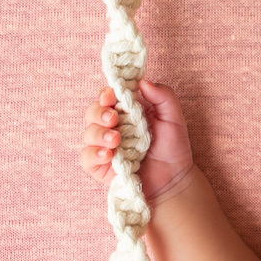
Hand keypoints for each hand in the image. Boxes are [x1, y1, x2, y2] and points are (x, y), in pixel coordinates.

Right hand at [80, 80, 195, 204]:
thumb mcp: (174, 117)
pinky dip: (94, 154)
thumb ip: (163, 96)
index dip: (106, 94)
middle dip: (99, 113)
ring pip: (88, 133)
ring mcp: (105, 146)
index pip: (108, 97)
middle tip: (114, 119)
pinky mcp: (100, 166)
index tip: (112, 95)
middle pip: (93, 112)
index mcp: (127, 112)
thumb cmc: (173, 147)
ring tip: (116, 140)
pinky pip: (86, 157)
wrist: (174, 179)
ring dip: (98, 134)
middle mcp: (112, 127)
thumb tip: (142, 81)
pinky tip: (108, 155)